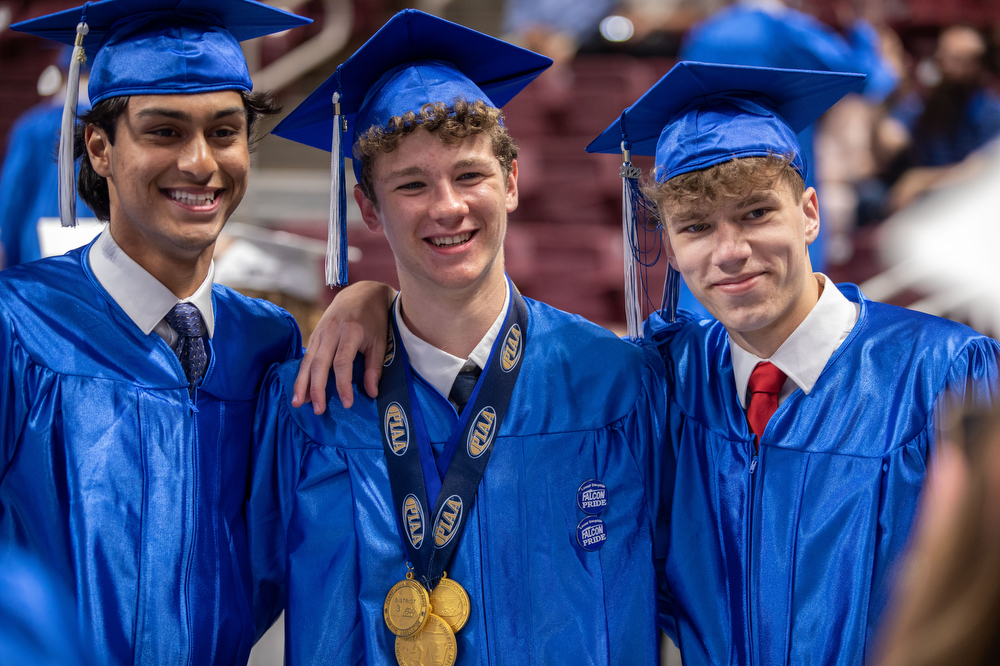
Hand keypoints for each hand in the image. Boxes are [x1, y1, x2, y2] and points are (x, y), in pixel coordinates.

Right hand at [292, 281, 395, 412]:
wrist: (361, 292)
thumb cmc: (374, 319)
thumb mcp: (380, 341)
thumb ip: (375, 367)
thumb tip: (371, 393)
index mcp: (350, 332)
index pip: (342, 363)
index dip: (343, 385)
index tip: (347, 404)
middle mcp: (331, 332)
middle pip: (320, 364)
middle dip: (316, 388)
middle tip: (317, 410)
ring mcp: (320, 332)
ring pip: (308, 360)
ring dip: (302, 383)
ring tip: (299, 403)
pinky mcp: (315, 333)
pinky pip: (307, 355)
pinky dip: (302, 373)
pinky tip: (300, 388)